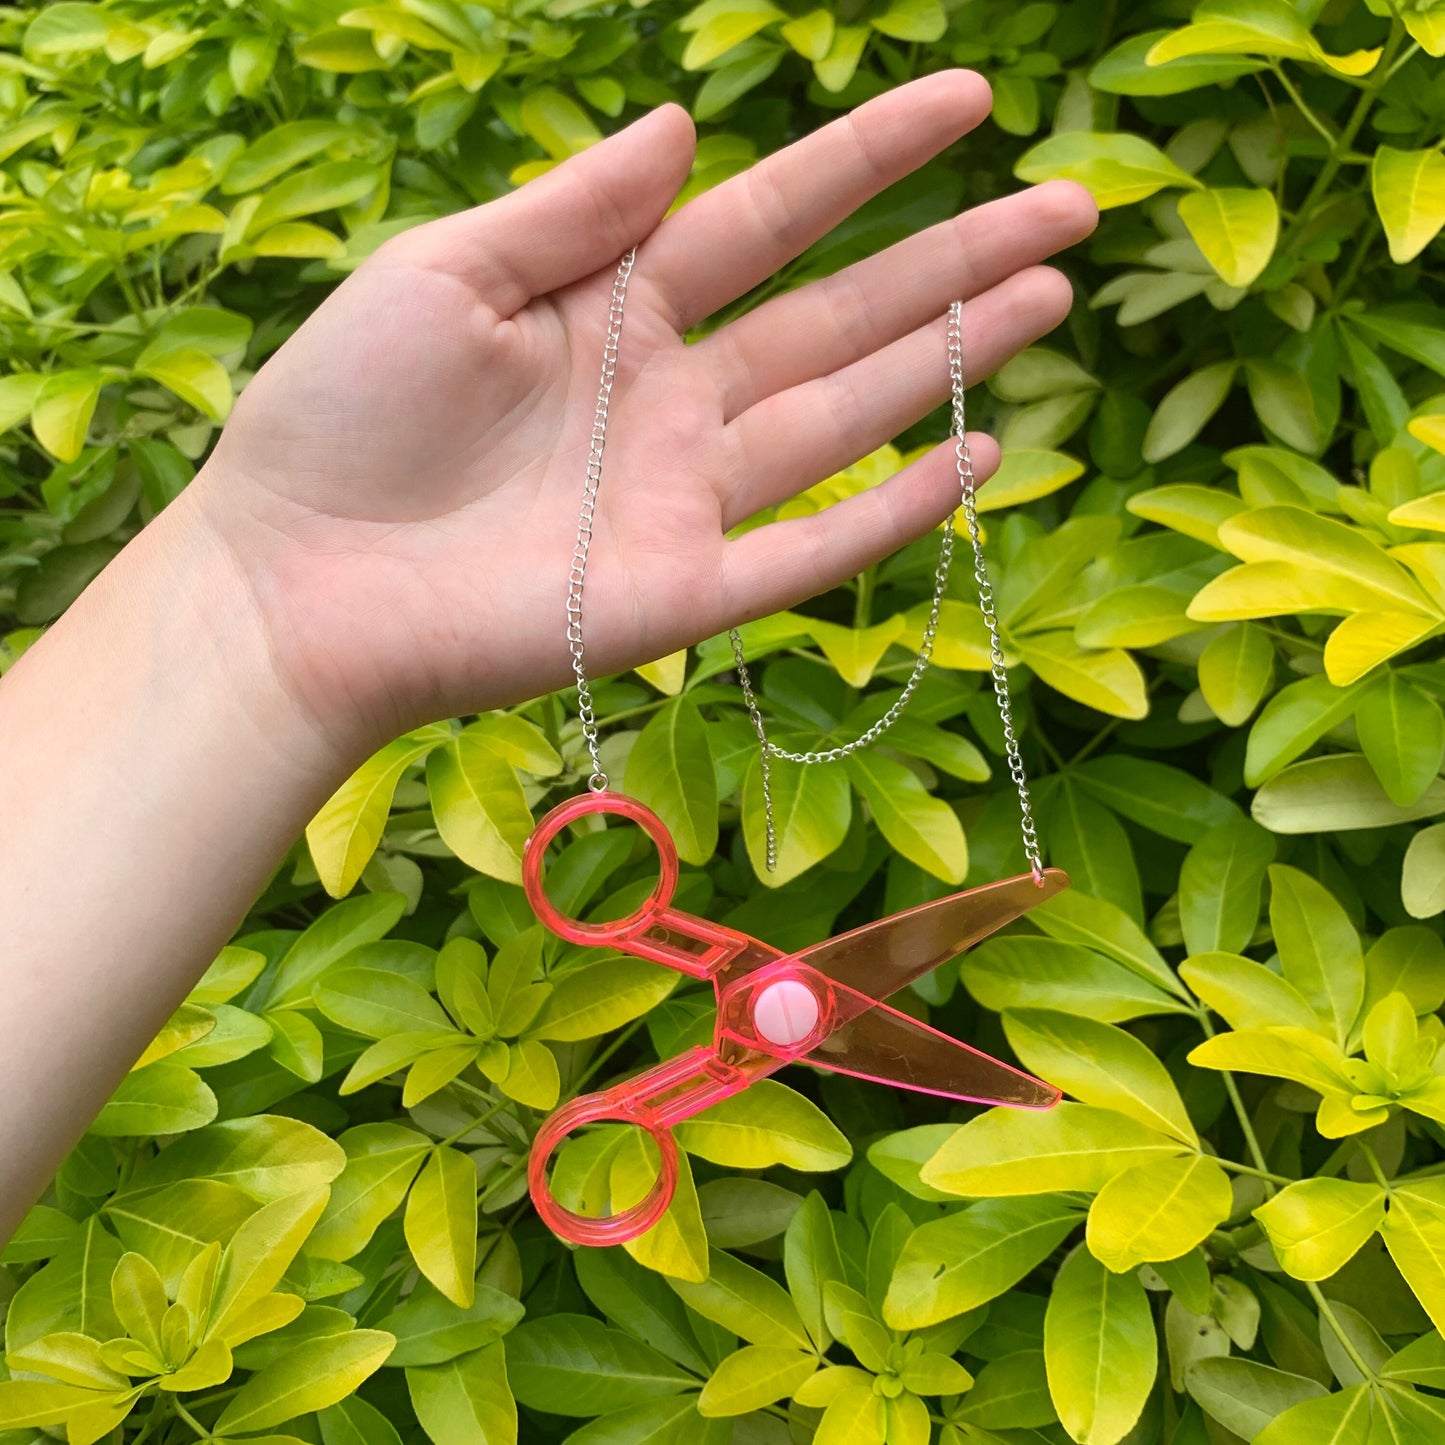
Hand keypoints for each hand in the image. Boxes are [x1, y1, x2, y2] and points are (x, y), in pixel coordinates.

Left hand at [194, 71, 1096, 766]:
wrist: (294, 584)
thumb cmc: (345, 419)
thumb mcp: (446, 275)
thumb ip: (575, 211)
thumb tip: (683, 122)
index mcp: (615, 307)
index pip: (770, 217)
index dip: (868, 160)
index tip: (966, 102)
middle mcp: (671, 397)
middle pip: (840, 315)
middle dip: (954, 260)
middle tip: (1071, 205)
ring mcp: (685, 499)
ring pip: (846, 416)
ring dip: (949, 359)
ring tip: (1050, 298)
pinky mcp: (683, 595)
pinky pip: (810, 548)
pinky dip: (892, 512)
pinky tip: (974, 456)